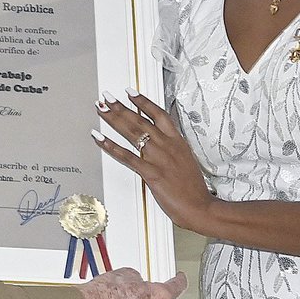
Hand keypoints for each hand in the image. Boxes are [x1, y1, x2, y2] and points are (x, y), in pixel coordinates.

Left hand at [93, 89, 214, 231]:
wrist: (200, 207)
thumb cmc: (193, 188)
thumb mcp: (185, 160)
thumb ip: (171, 149)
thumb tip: (158, 142)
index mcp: (177, 141)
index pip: (159, 114)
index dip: (143, 101)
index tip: (130, 91)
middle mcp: (167, 145)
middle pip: (140, 119)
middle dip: (120, 106)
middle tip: (106, 96)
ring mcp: (159, 158)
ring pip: (132, 133)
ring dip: (113, 119)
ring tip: (100, 108)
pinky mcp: (151, 172)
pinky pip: (126, 156)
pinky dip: (110, 146)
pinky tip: (99, 138)